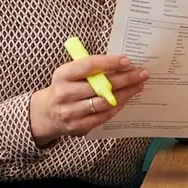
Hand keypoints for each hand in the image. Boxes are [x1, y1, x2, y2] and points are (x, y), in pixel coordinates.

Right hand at [29, 54, 148, 146]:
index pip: (87, 66)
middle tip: (142, 73)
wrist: (45, 114)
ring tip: (138, 85)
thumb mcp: (68, 74)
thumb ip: (89, 68)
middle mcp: (64, 94)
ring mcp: (70, 112)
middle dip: (125, 79)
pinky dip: (117, 107)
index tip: (127, 61)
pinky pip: (103, 116)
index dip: (108, 63)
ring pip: (104, 102)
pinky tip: (127, 99)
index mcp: (62, 75)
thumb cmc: (64, 87)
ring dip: (125, 93)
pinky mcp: (78, 127)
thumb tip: (120, 63)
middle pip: (100, 86)